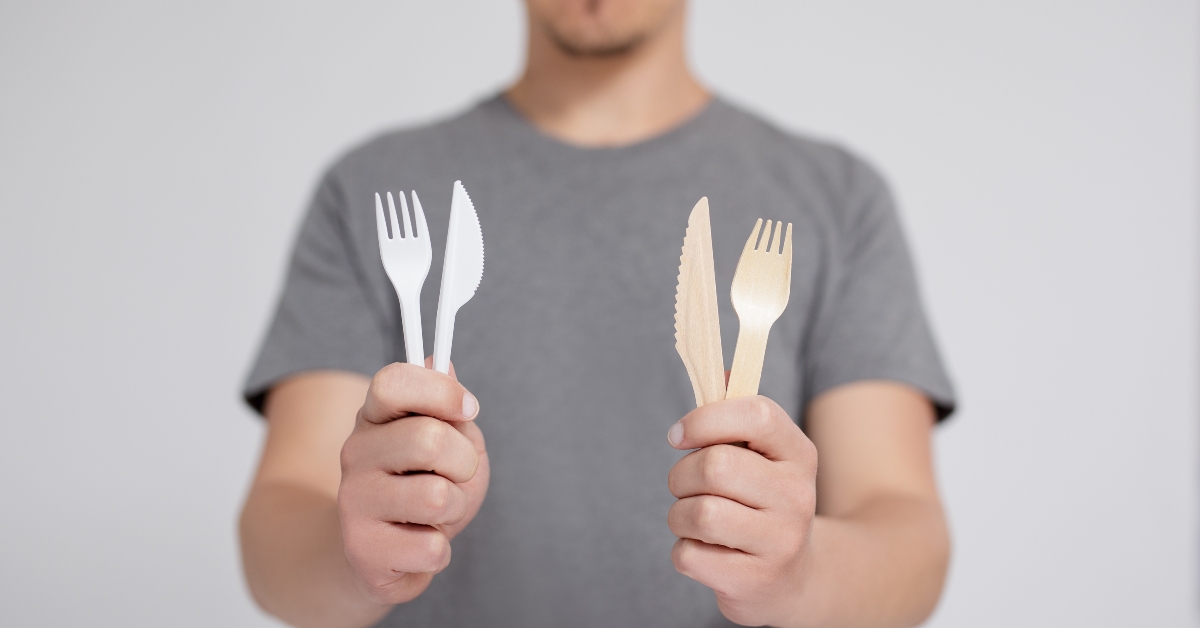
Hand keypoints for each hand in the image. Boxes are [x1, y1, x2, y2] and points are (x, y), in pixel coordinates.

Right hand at [337, 361, 488, 604]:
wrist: (385, 554)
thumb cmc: (426, 486)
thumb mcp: (450, 441)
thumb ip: (448, 408)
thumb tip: (444, 364)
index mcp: (375, 416)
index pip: (393, 382)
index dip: (441, 392)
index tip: (469, 409)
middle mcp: (355, 452)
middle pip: (429, 439)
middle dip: (465, 462)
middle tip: (456, 475)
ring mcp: (353, 500)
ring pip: (437, 497)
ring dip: (455, 508)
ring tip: (436, 513)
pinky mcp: (362, 549)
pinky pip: (432, 548)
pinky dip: (440, 550)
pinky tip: (418, 543)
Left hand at [666, 395, 817, 625]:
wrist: (793, 578)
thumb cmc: (761, 503)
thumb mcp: (762, 457)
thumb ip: (737, 414)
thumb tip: (718, 371)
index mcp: (798, 454)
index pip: (756, 414)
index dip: (706, 418)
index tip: (679, 435)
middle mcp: (797, 496)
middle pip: (715, 466)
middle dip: (682, 474)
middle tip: (685, 486)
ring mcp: (781, 541)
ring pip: (699, 513)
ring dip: (678, 515)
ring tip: (693, 520)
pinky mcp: (755, 580)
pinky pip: (690, 555)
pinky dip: (684, 551)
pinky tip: (705, 551)